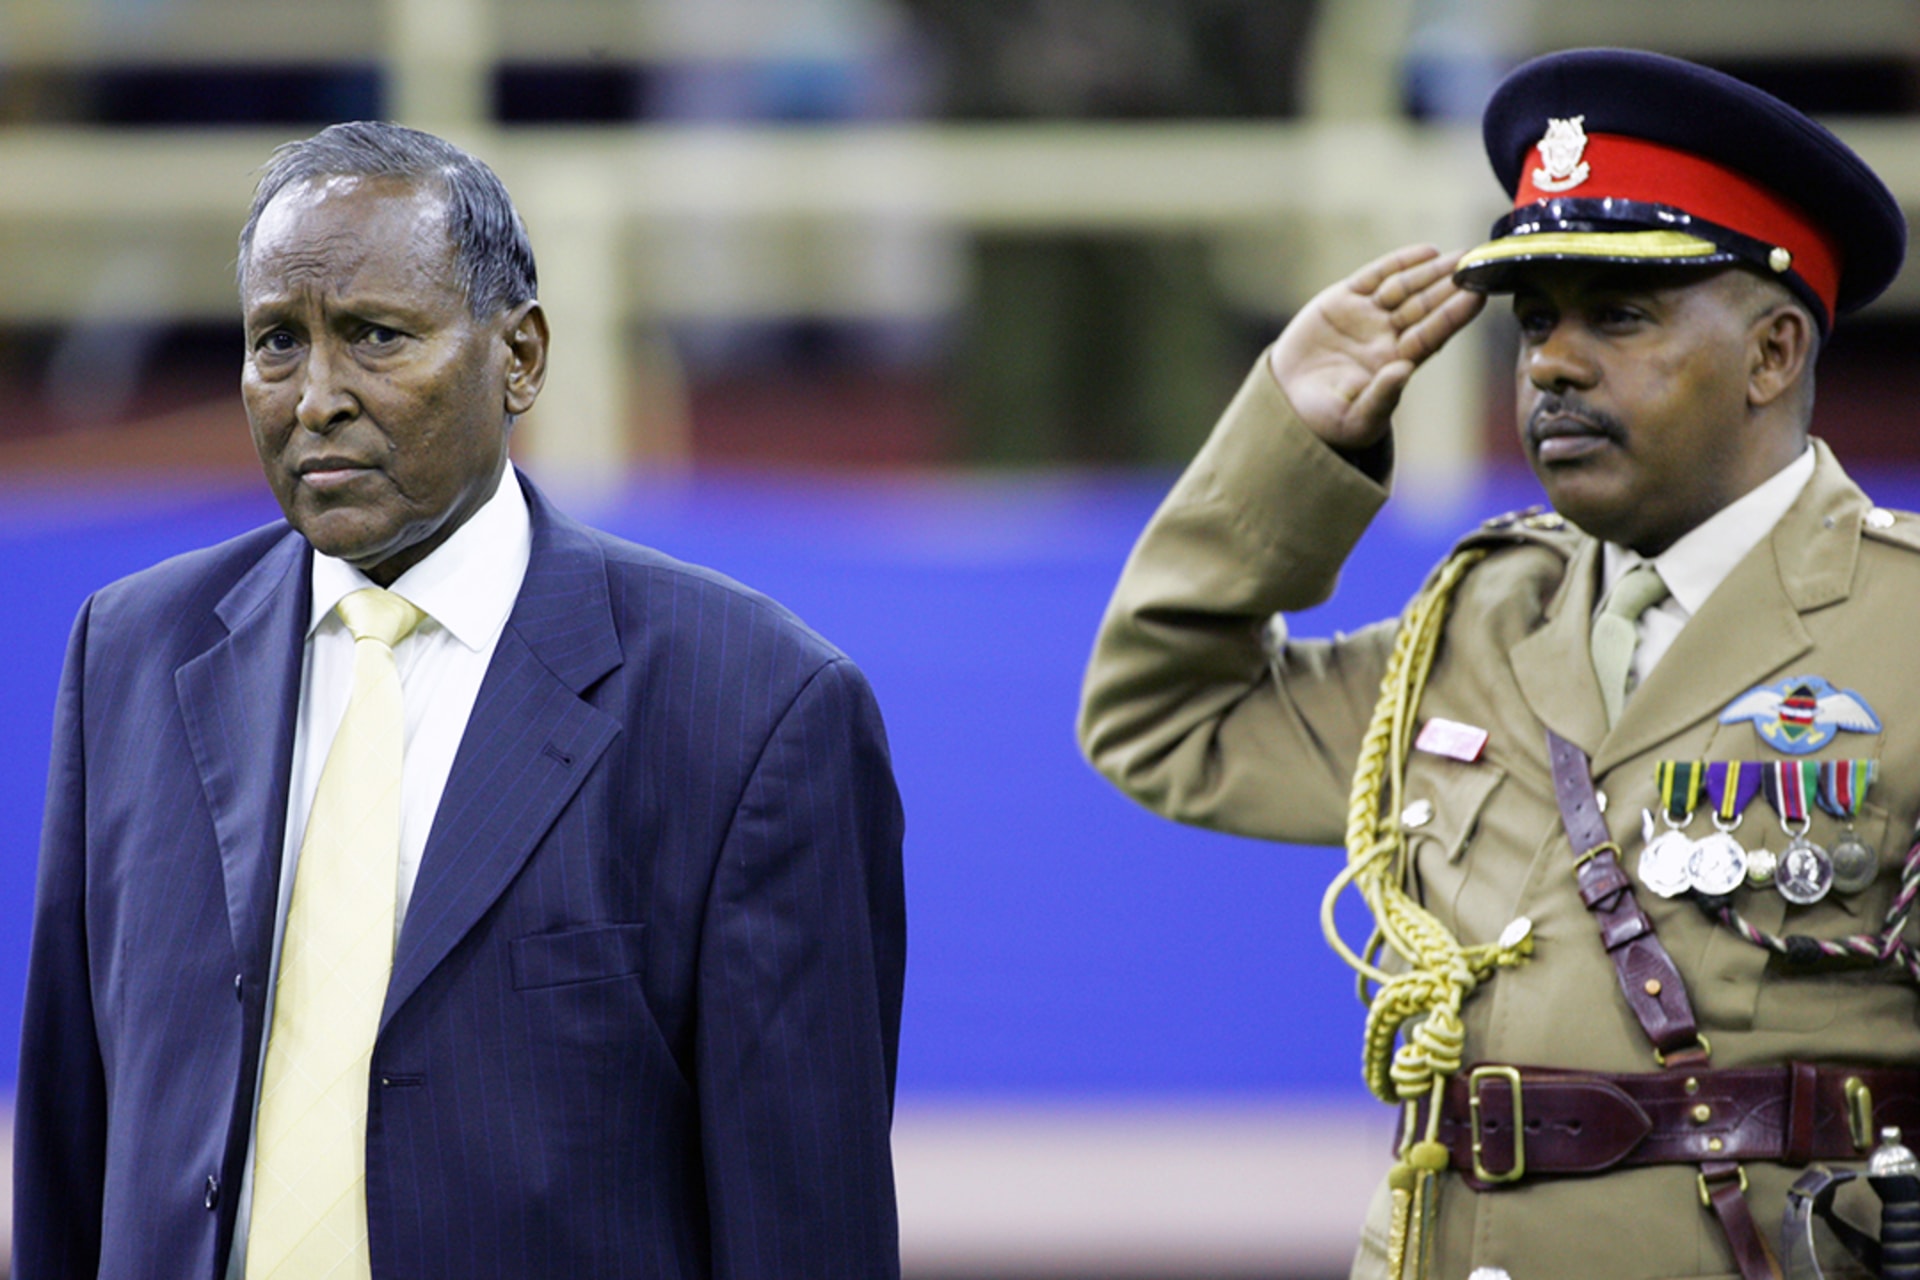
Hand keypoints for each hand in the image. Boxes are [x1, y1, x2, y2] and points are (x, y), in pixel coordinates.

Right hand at [1267, 245, 1486, 450]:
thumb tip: (1403, 370)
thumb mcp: (1355, 419)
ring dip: (1432, 271)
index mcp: (1395, 364)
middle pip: (1424, 306)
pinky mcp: (1344, 299)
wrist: (1285, 401)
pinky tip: (1426, 252)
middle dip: (1450, 286)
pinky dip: (1399, 262)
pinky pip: (1375, 275)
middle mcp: (1387, 336)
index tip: (1476, 296)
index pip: (1431, 335)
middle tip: (1476, 264)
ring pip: (1405, 288)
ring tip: (1459, 255)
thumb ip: (1381, 397)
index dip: (1453, 315)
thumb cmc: (1325, 420)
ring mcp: (1367, 315)